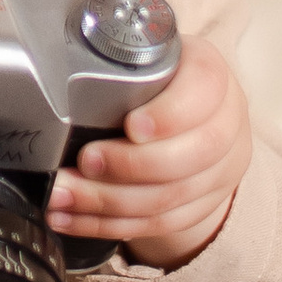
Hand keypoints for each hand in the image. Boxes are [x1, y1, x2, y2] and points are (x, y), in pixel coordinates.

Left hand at [49, 31, 249, 270]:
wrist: (191, 113)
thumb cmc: (155, 78)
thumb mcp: (143, 56)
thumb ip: (114, 59)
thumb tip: (54, 64)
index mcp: (211, 75)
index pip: (204, 90)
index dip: (169, 114)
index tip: (130, 126)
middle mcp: (226, 122)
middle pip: (193, 155)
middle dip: (130, 166)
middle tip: (84, 162)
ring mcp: (221, 170)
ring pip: (172, 197)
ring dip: (108, 202)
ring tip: (62, 194)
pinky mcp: (205, 205)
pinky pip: (160, 223)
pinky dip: (109, 225)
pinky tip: (71, 219)